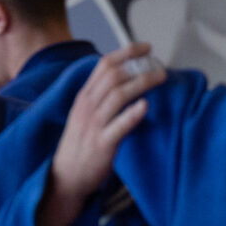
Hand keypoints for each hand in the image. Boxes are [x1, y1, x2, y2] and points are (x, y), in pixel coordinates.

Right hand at [37, 44, 163, 225]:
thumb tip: (127, 79)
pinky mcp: (102, 144)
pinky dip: (132, 114)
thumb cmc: (80, 146)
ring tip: (160, 78)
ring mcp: (93, 125)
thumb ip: (102, 98)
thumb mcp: (85, 116)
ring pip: (117, 95)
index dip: (127, 52)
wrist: (65, 178)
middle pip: (113, 76)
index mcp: (84, 98)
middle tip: (159, 64)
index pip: (104, 65)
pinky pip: (118, 126)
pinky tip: (145, 106)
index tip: (147, 47)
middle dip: (139, 65)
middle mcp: (87, 107)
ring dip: (141, 83)